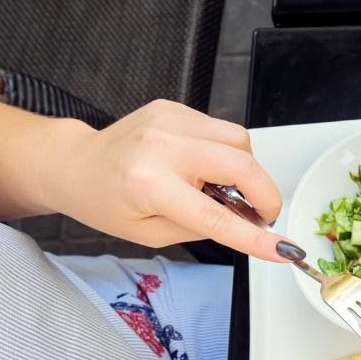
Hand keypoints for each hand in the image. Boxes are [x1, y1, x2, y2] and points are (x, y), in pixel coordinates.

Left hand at [46, 100, 290, 259]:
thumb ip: (202, 227)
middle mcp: (161, 145)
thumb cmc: (106, 202)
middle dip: (265, 194)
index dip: (255, 237)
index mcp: (149, 184)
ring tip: (225, 188)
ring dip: (246, 170)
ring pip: (240, 141)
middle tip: (261, 215)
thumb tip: (246, 223)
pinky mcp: (175, 108)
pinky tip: (205, 167)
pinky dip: (227, 153)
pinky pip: (223, 131)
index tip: (285, 250)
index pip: (216, 216)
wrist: (75, 164)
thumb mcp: (152, 233)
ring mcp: (170, 120)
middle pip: (242, 164)